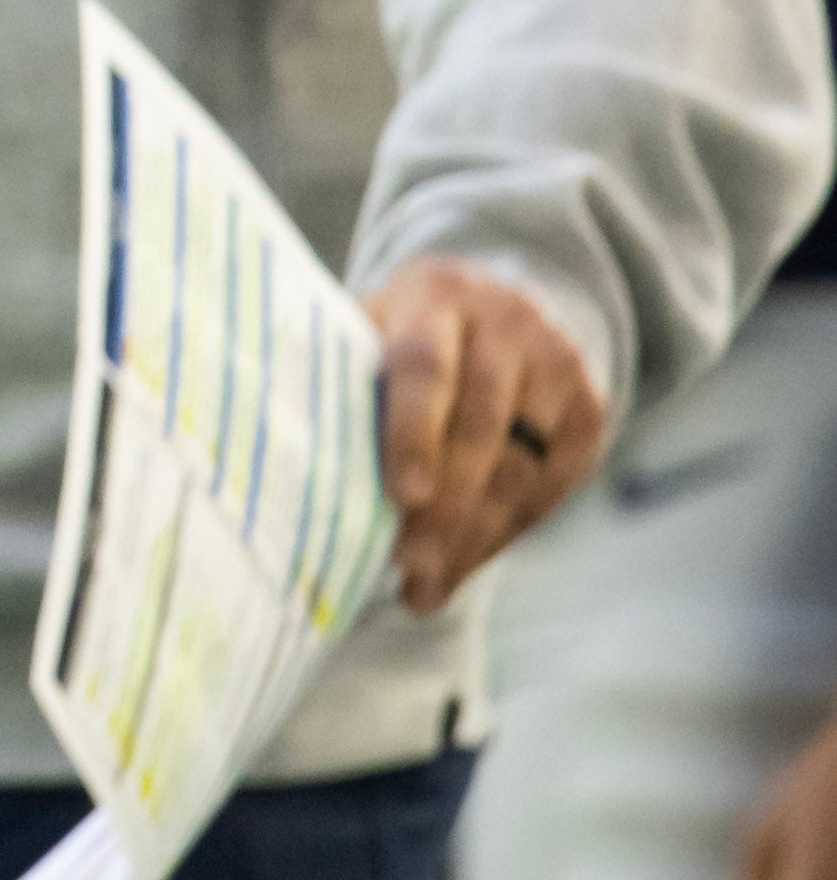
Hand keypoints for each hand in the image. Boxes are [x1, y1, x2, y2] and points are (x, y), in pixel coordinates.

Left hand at [367, 258, 604, 612]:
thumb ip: (338, 380)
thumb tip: (287, 463)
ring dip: (473, 536)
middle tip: (408, 566)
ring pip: (521, 468)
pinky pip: (552, 486)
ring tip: (427, 583)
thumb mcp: (365, 328)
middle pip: (480, 429)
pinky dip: (507, 531)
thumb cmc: (398, 331)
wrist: (491, 304)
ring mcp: (557, 363)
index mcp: (433, 296)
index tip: (403, 496)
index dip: (413, 434)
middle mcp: (506, 322)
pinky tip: (465, 561)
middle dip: (445, 509)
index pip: (425, 367)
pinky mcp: (590, 406)